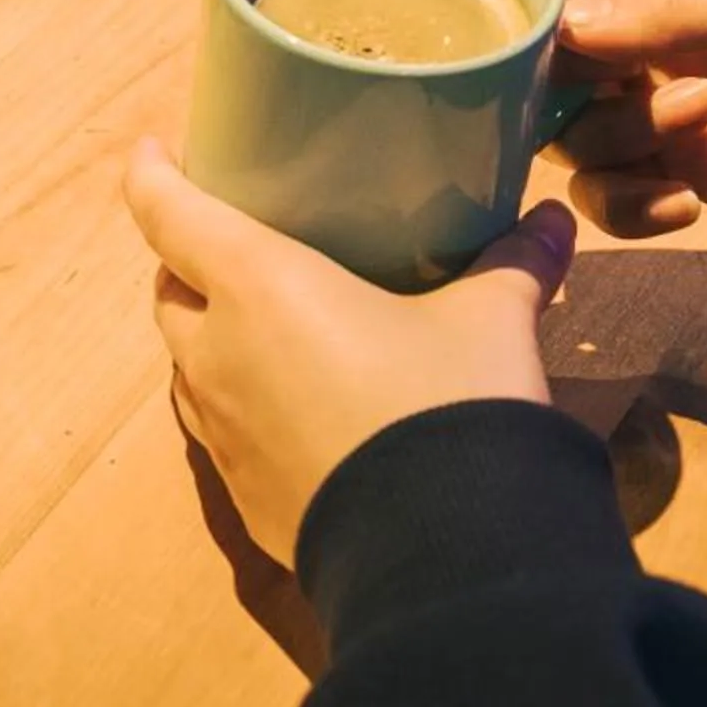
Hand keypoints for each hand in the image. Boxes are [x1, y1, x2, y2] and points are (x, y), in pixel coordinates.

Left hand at [123, 138, 575, 561]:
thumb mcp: (491, 321)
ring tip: (260, 320)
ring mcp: (223, 434)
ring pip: (188, 365)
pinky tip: (292, 405)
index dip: (151, 174)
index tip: (152, 150)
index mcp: (254, 286)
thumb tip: (556, 219)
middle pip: (169, 292)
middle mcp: (216, 355)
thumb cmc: (448, 405)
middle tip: (231, 239)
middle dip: (185, 261)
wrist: (447, 557)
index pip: (166, 212)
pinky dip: (242, 403)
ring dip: (208, 336)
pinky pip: (222, 431)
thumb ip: (515, 261)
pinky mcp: (244, 498)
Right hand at [536, 0, 706, 293]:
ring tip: (695, 139)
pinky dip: (627, 202)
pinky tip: (688, 205)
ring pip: (567, 117)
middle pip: (547, 32)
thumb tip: (560, 34)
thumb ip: (681, 8)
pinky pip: (604, 187)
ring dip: (610, 136)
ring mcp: (667, 96)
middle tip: (620, 91)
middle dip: (563, 73)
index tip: (534, 19)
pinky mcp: (682, 169)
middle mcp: (667, 14)